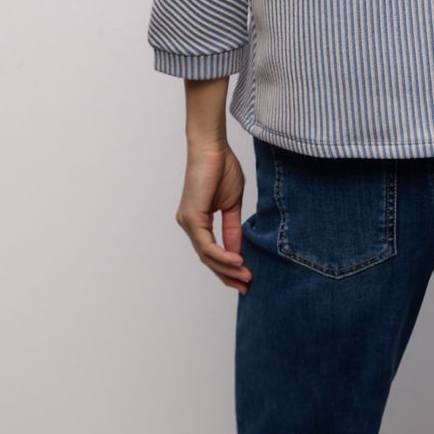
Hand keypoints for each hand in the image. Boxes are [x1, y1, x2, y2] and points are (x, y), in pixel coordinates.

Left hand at [175, 141, 252, 294]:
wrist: (212, 147)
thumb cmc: (222, 167)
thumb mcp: (233, 203)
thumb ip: (233, 228)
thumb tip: (239, 250)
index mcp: (198, 221)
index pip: (211, 252)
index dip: (228, 267)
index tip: (246, 278)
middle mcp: (189, 225)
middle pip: (207, 259)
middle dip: (227, 274)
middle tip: (245, 286)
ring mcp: (187, 222)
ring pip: (206, 255)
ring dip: (227, 268)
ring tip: (246, 276)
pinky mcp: (190, 217)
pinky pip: (206, 245)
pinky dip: (221, 255)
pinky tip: (237, 261)